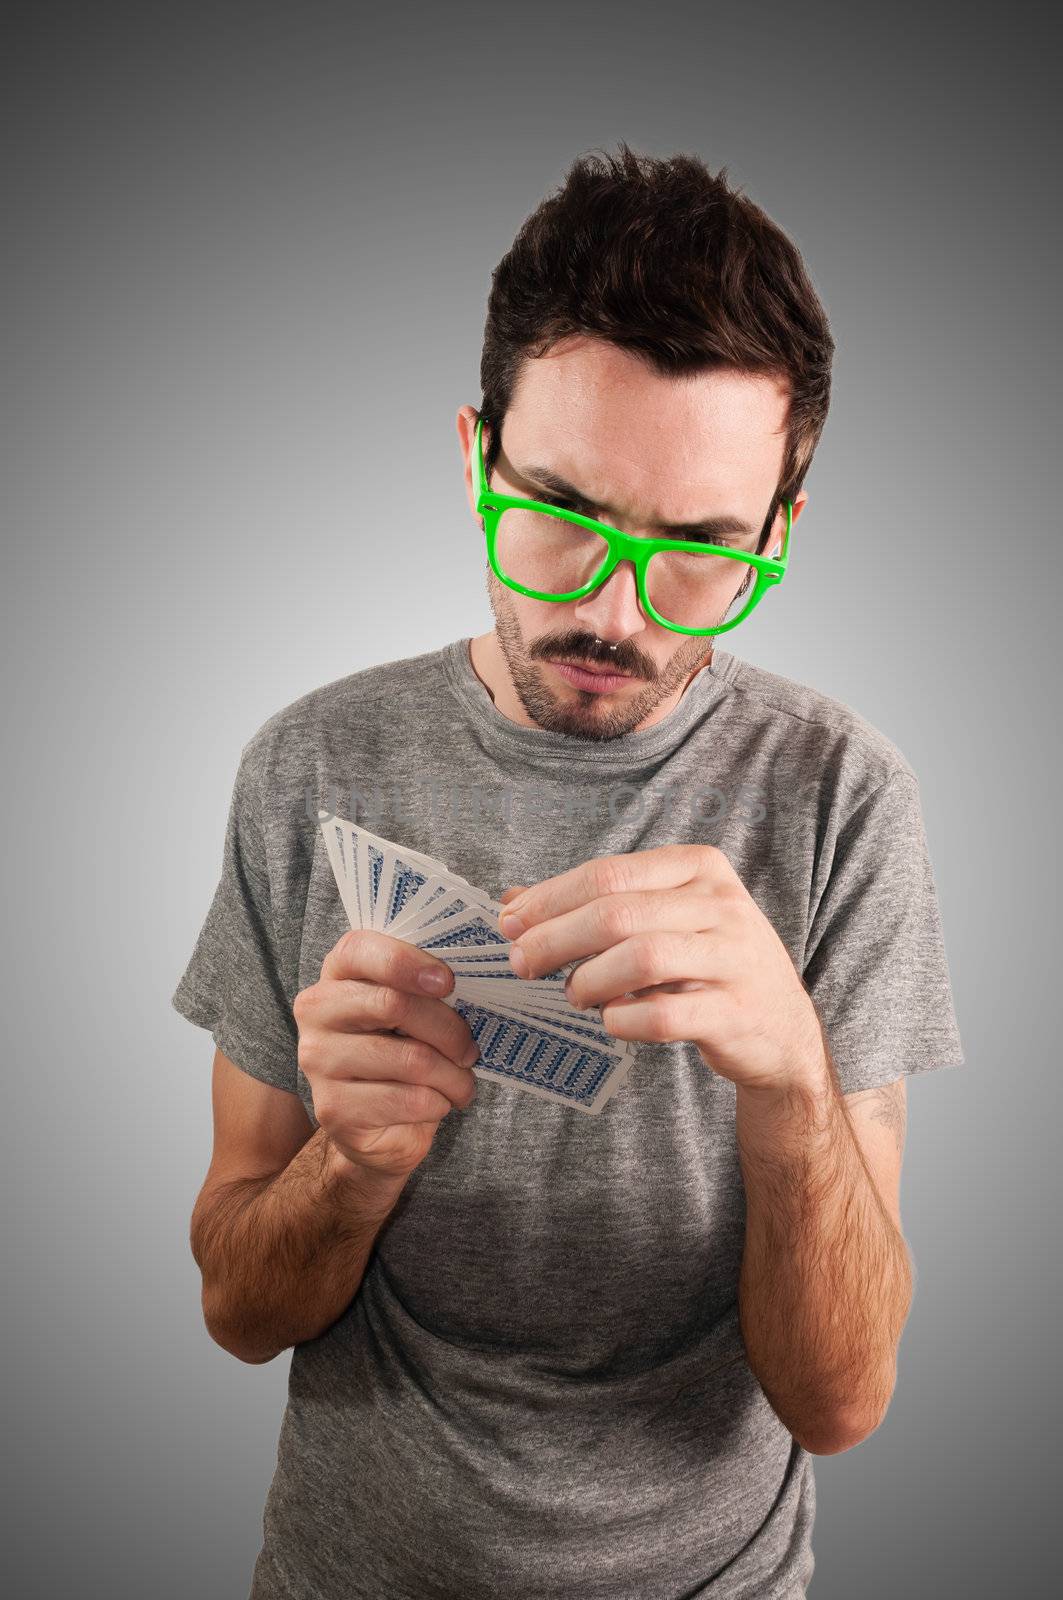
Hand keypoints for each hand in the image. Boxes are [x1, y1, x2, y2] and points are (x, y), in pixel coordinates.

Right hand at [294, 930, 479, 1181]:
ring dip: (452, 1076)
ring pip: (410, 1059)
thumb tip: (472, 982)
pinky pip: (407, 1100)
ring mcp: (318, 1060)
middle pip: (393, 1004)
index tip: (447, 982)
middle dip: (448, 1030)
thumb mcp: (412, 1010)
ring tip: (462, 1083)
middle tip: (470, 1049)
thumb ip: (426, 987)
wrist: (379, 1125)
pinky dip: (438, 1103)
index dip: (406, 962)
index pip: (359, 949)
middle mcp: (316, 1011)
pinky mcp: (333, 1107)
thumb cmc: (403, 1050)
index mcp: (337, 972)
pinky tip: (437, 1103)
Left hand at [498, 846, 826, 1095]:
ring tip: (574, 995)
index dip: (550, 899)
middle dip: (555, 938)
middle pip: (618, 912)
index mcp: (699, 868)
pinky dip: (624, 1020)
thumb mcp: (660, 921)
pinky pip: (665, 1014)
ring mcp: (734, 957)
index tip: (508, 923)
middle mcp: (721, 904)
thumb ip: (594, 905)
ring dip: (590, 980)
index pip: (609, 874)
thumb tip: (513, 901)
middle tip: (521, 963)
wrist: (780, 1029)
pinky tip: (612, 1021)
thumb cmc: (706, 966)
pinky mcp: (736, 1011)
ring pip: (642, 957)